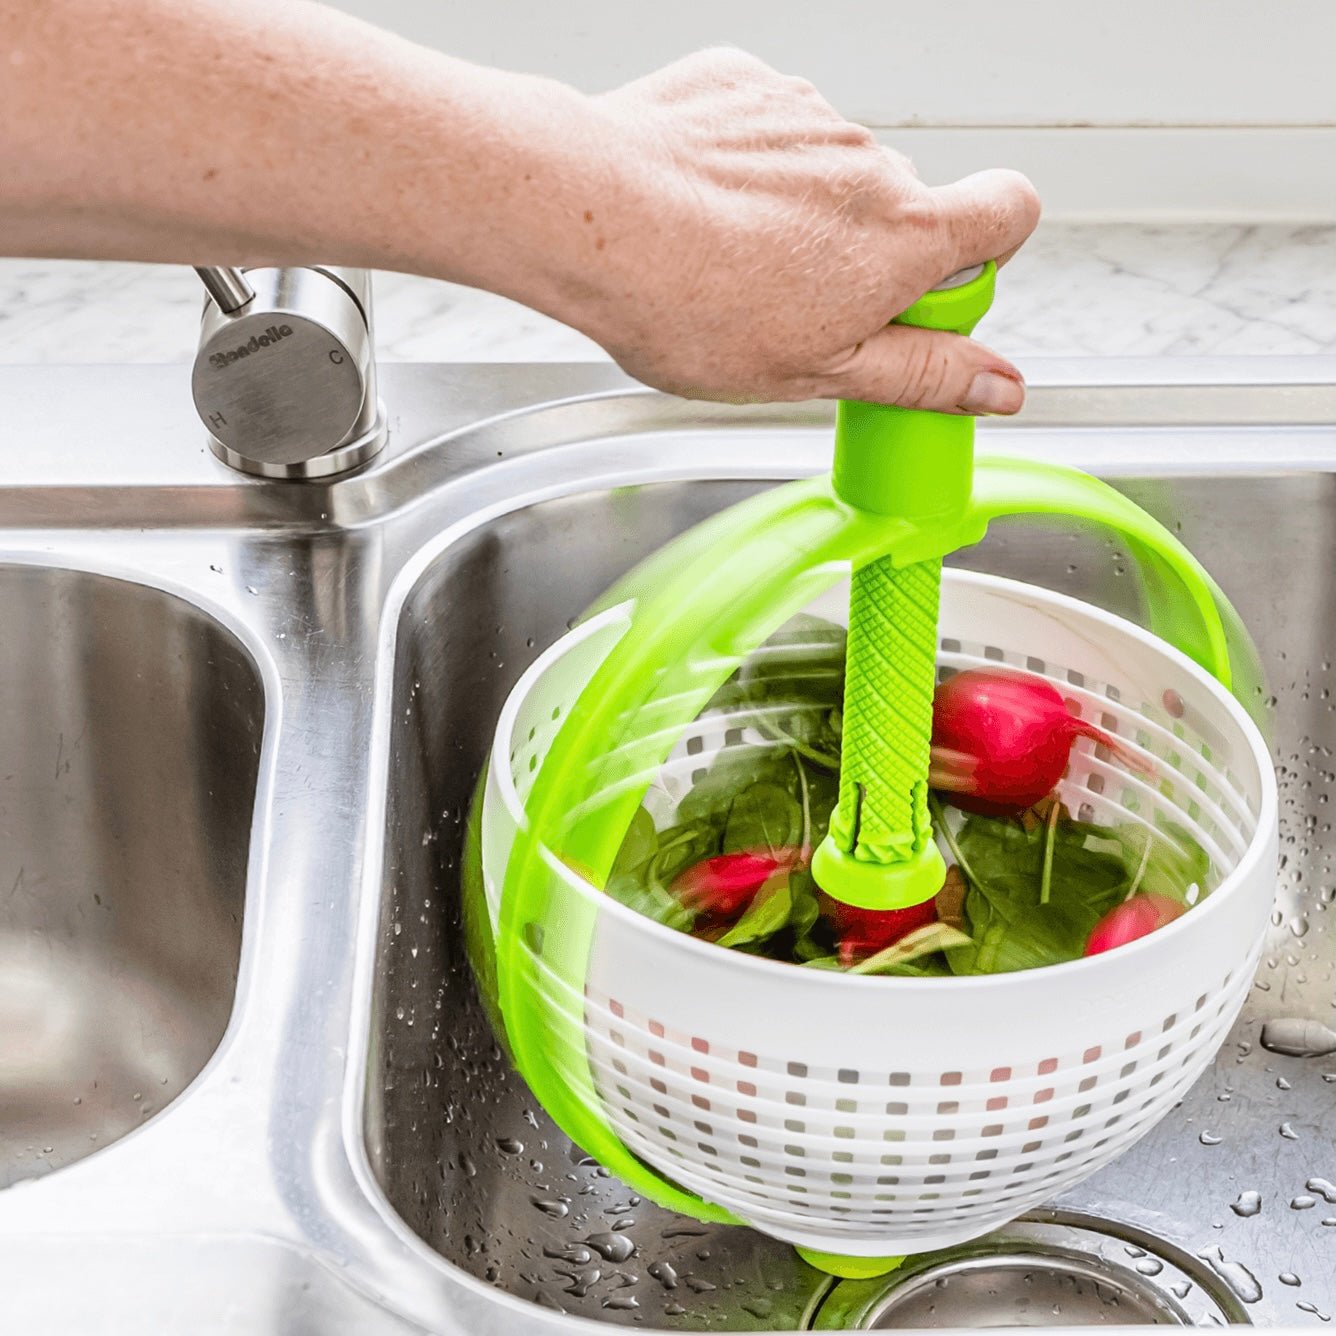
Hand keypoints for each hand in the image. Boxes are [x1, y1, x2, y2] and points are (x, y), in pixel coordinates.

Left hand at [564, 49, 1038, 412]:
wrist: (589, 220)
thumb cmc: (691, 303)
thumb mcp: (818, 373)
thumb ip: (921, 374)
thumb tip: (999, 386)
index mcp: (903, 235)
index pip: (1011, 212)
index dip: (986, 253)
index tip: (929, 300)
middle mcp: (870, 160)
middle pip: (902, 206)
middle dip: (867, 255)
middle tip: (797, 308)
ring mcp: (807, 115)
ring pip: (831, 174)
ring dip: (802, 217)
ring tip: (729, 265)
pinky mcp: (747, 87)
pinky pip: (770, 136)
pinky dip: (750, 173)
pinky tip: (702, 215)